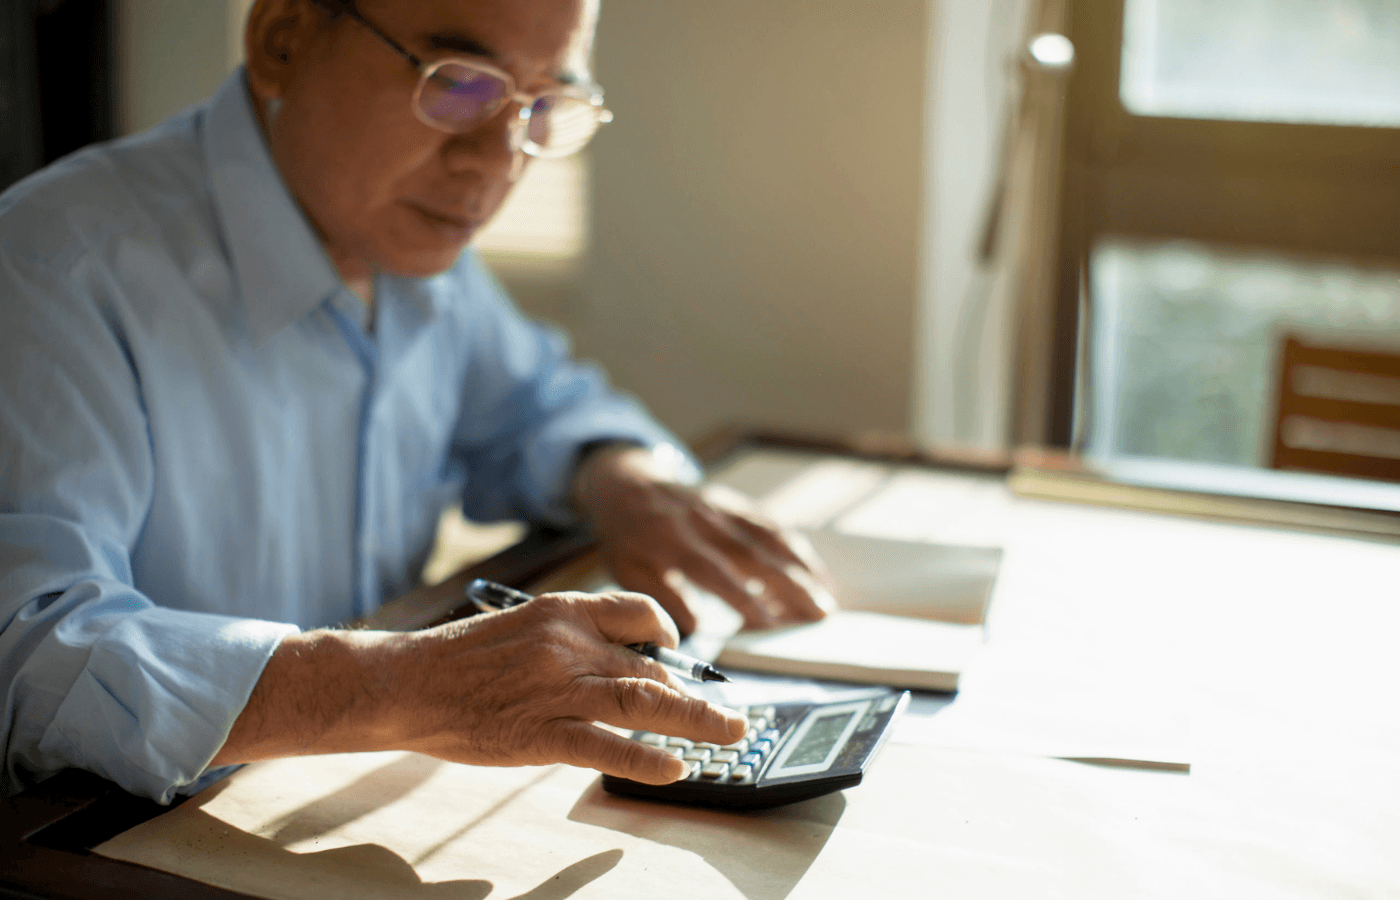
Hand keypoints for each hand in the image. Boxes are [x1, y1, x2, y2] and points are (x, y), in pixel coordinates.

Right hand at [214, 591, 745, 785]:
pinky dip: (648, 759)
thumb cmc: (460, 659)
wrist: (404, 681)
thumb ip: (571, 640)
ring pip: (645, 702)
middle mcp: (568, 644)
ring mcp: (556, 690)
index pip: (640, 612)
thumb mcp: (522, 628)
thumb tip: (621, 661)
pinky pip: (606, 747)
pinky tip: (675, 768)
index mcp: (562, 611)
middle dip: (697, 694)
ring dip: (697, 720)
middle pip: (654, 667)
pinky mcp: (539, 734)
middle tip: (731, 714)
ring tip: (729, 735)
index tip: (682, 655)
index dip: (671, 635)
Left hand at [572, 445, 836, 634]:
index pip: (712, 570)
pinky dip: (796, 548)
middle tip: (819, 613)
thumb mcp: (629, 570)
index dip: (741, 596)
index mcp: (669, 539)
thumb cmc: (628, 537)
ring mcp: (722, 509)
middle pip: (752, 553)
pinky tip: (815, 572)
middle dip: (789, 584)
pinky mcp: (735, 503)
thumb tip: (696, 631)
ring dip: (801, 567)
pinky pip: (771, 525)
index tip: (768, 623)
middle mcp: (702, 521)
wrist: (627, 483)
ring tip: (826, 598)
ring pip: (769, 537)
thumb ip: (663, 597)